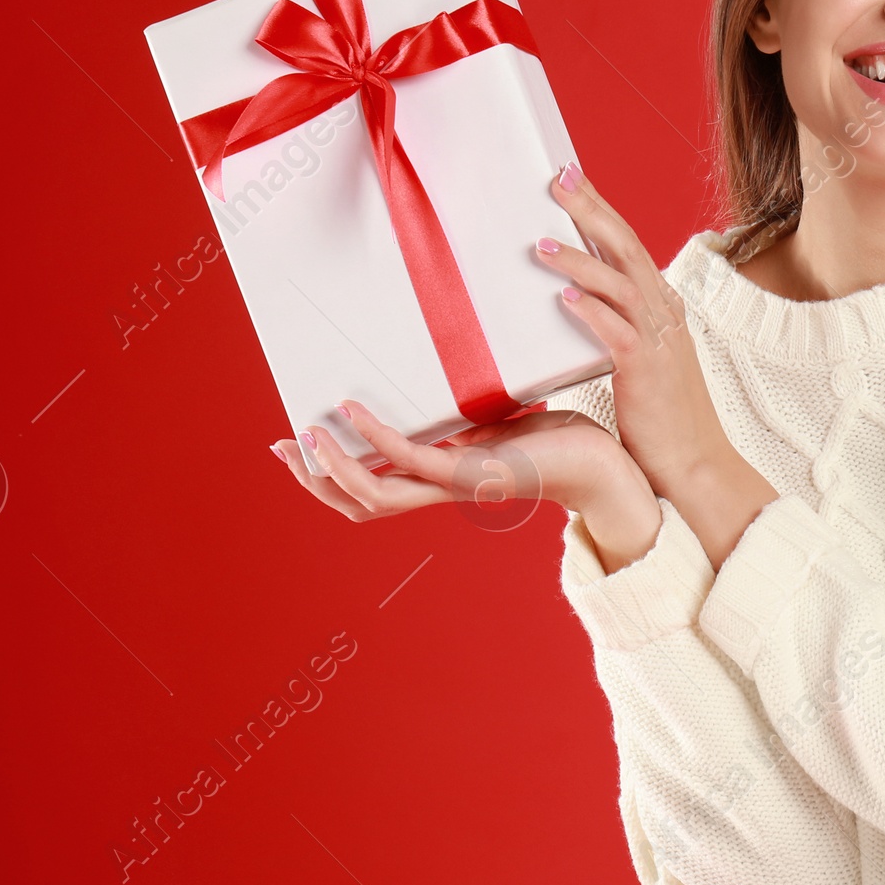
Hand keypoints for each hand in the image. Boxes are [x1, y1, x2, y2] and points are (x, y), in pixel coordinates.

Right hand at [270, 399, 662, 572]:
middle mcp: (443, 490)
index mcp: (444, 480)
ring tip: (304, 437)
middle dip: (313, 480)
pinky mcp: (476, 473)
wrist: (607, 464)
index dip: (329, 476)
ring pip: (374, 493)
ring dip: (332, 468)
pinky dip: (376, 439)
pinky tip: (353, 414)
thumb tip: (446, 380)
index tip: (294, 446)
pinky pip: (412, 461)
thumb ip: (468, 414)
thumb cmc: (560, 439)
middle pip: (359, 504)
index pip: (373, 489)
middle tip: (277, 448)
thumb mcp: (500, 421)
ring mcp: (456, 486)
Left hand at [536, 161, 778, 567]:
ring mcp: (659, 340)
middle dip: (590, 210)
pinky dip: (592, 312)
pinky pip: (617, 333)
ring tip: (541, 244)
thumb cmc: (660, 416)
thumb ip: (615, 327)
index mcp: (662, 306)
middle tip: (555, 180)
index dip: (599, 208)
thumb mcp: (642, 359)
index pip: (628, 243)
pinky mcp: (647, 371)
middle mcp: (664, 313)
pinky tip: (564, 300)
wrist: (693, 463)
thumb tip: (572, 304)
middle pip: (626, 246)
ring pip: (620, 283)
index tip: (568, 177)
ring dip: (580, 260)